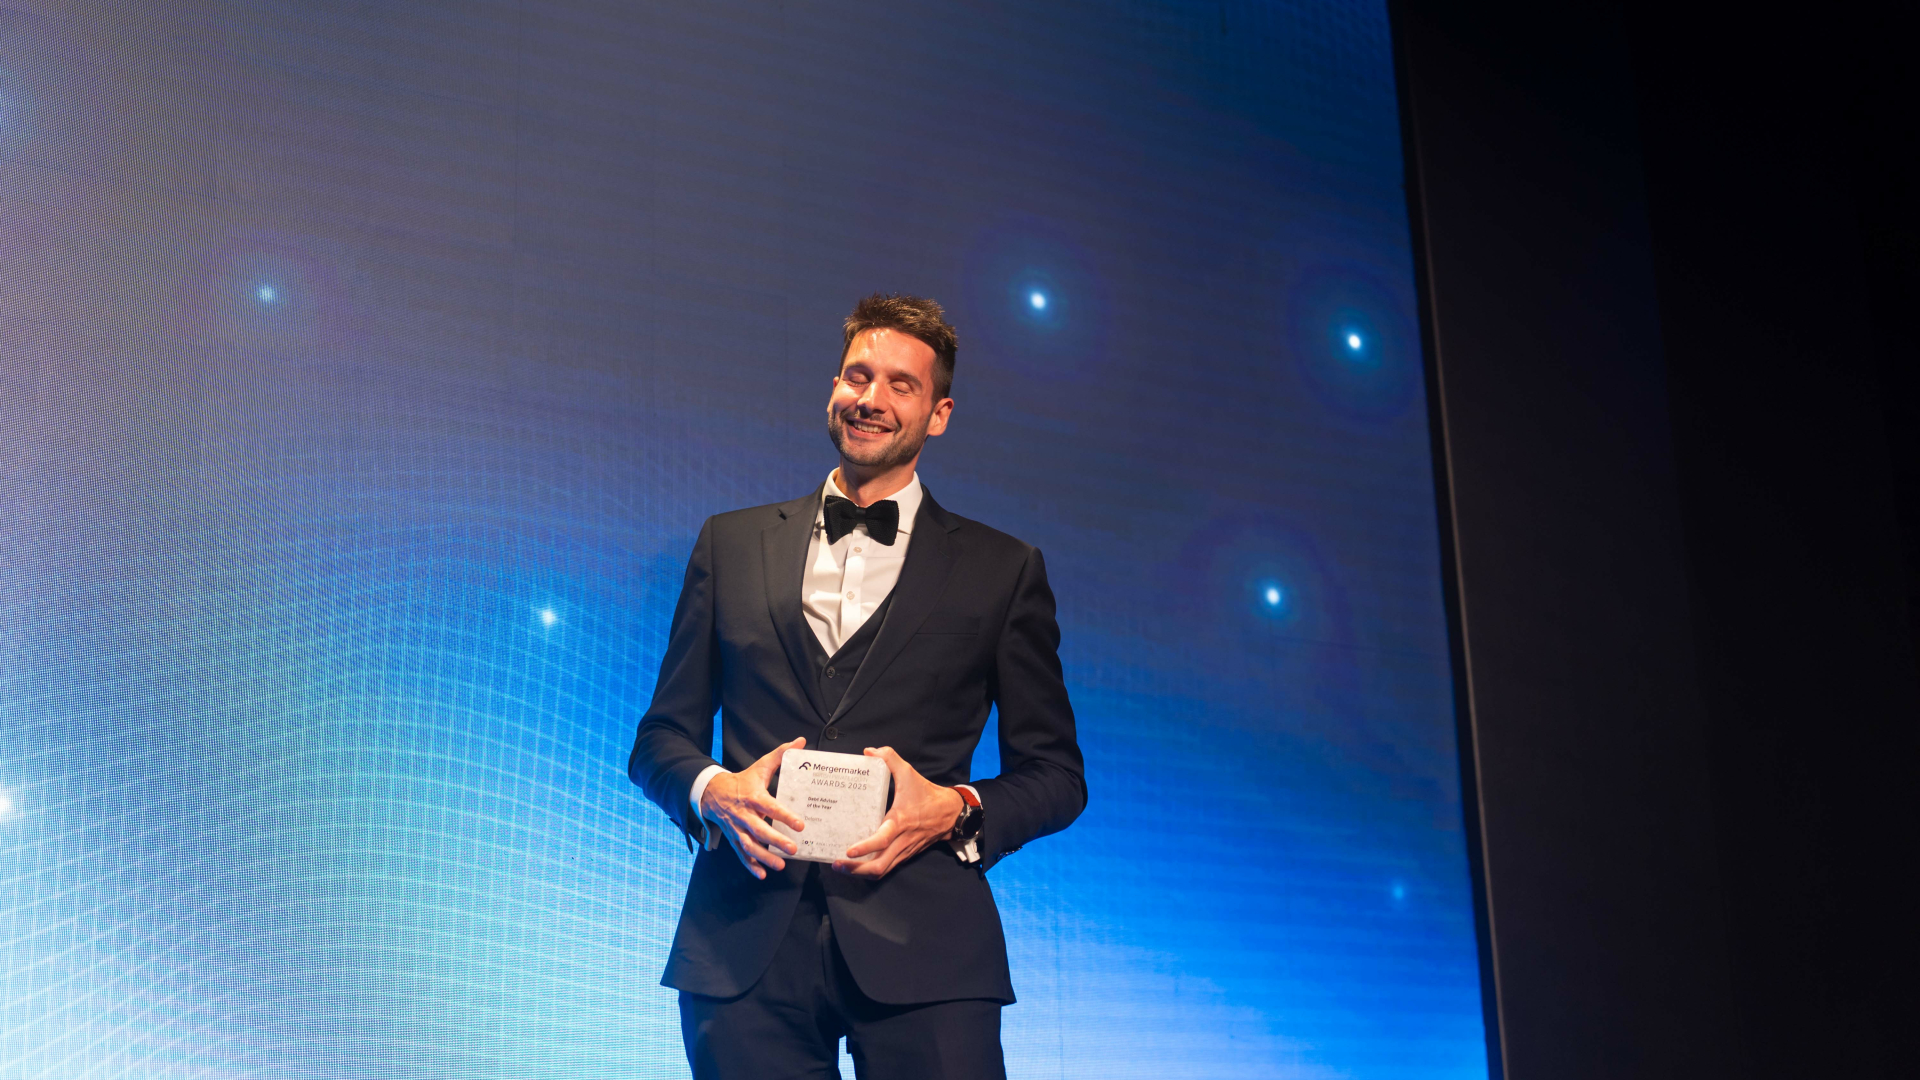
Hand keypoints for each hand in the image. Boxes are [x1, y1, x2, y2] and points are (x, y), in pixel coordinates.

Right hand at [701, 737, 806, 879]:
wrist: (713, 792)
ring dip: (764, 857)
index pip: (771, 807)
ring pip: (749, 845)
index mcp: (753, 796)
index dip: (785, 816)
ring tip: (780, 865)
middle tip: (793, 849)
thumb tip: (801, 742)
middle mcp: (744, 814)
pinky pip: (740, 853)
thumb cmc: (743, 780)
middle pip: (759, 830)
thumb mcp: (760, 766)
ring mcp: (737, 828)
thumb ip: (781, 755)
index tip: (800, 825)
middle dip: (776, 841)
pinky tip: (762, 874)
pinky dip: (750, 865)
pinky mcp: (733, 838)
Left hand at [832, 746, 964, 879]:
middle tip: (837, 864)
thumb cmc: (927, 794)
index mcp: (901, 821)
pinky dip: (871, 870)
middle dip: (856, 870)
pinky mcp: (906, 855)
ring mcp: (904, 850)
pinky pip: (888, 867)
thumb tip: (869, 751)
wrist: (951, 813)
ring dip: (861, 873)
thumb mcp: (909, 773)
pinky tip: (857, 865)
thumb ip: (890, 759)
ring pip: (882, 870)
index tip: (848, 851)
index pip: (882, 840)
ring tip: (842, 868)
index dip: (865, 848)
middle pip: (879, 866)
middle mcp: (902, 840)